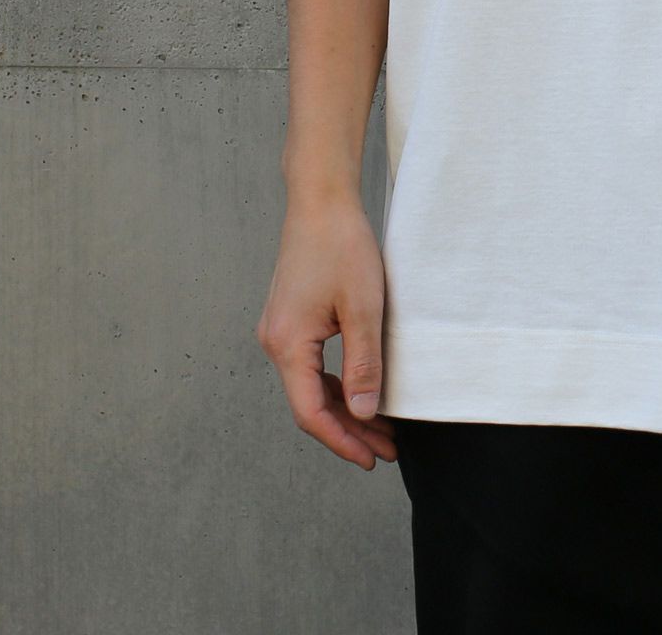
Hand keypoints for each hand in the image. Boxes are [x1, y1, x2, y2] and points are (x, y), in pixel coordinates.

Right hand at [255, 195, 399, 470]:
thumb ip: (364, 362)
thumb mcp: (363, 306)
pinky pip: (311, 365)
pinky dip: (336, 383)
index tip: (371, 459)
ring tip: (381, 428)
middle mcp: (275, 342)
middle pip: (310, 403)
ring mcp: (280, 331)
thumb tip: (367, 412)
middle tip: (386, 450)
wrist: (320, 201)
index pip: (311, 412)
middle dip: (348, 430)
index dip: (342, 440)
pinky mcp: (291, 319)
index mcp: (288, 344)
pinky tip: (361, 391)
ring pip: (311, 385)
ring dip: (344, 408)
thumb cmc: (342, 246)